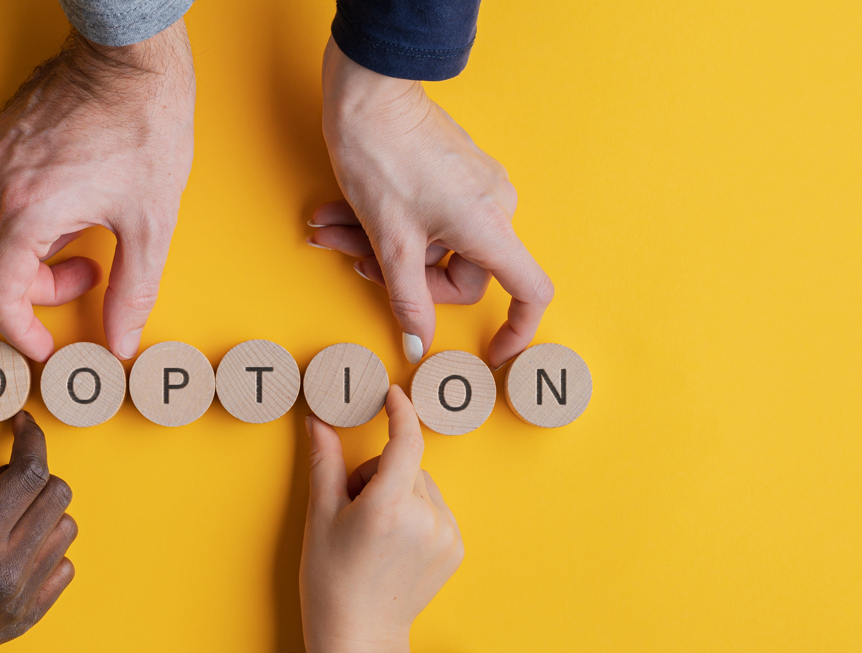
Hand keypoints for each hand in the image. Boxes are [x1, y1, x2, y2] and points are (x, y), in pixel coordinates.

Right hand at [0, 22, 194, 361]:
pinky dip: (16, 224)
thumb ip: (133, 290)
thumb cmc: (144, 126)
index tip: (44, 343)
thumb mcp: (152, 222)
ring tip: (79, 239)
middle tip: (91, 274)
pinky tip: (63, 209)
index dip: (20, 329)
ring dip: (24, 258)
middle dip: (36, 291)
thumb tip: (121, 339)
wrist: (131, 59)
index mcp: (29, 211)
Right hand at [0, 408, 77, 652]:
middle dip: (28, 475)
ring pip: (64, 530)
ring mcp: (22, 598)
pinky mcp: (27, 618)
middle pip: (57, 496)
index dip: (31, 439)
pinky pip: (63, 567)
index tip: (19, 424)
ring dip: (36, 512)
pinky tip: (3, 552)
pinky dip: (42, 549)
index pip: (31, 472)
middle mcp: (8, 571)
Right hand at [301, 385, 463, 652]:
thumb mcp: (320, 518)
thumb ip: (324, 462)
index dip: (399, 412)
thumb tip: (318, 421)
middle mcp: (425, 518)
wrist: (359, 638)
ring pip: (422, 486)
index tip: (391, 395)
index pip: (405, 441)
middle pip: (407, 466)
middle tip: (354, 510)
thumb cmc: (330, 581)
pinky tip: (393, 545)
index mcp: (389, 507)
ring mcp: (445, 535)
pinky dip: (415, 514)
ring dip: (399, 493)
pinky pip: (435, 510)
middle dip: (380, 474)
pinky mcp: (455, 549)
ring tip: (373, 533)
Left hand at [311, 39, 553, 367]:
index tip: (491, 353)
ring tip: (330, 230)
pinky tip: (341, 214)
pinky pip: (427, 215)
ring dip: (380, 244)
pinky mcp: (453, 171)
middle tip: (355, 263)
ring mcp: (474, 186)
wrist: (368, 90)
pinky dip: (387, 221)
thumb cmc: (382, 156)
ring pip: (431, 242)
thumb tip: (418, 343)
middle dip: (402, 275)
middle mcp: (493, 207)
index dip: (517, 329)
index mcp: (489, 228)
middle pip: (459, 271)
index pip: (530, 291)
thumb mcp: (389, 239)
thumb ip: (406, 298)